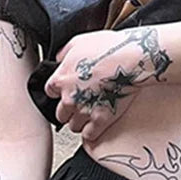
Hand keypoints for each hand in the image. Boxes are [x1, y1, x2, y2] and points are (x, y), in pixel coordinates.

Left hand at [44, 27, 171, 141]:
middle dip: (68, 110)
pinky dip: (91, 133)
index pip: (51, 92)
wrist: (130, 60)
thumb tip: (60, 59)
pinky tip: (95, 127)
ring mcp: (85, 112)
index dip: (60, 91)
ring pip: (74, 127)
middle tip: (78, 106)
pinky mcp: (101, 121)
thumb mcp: (78, 42)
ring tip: (88, 117)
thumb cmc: (107, 49)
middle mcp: (69, 99)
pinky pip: (89, 135)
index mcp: (61, 80)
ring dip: (79, 122)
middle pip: (61, 114)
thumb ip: (64, 54)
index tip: (67, 90)